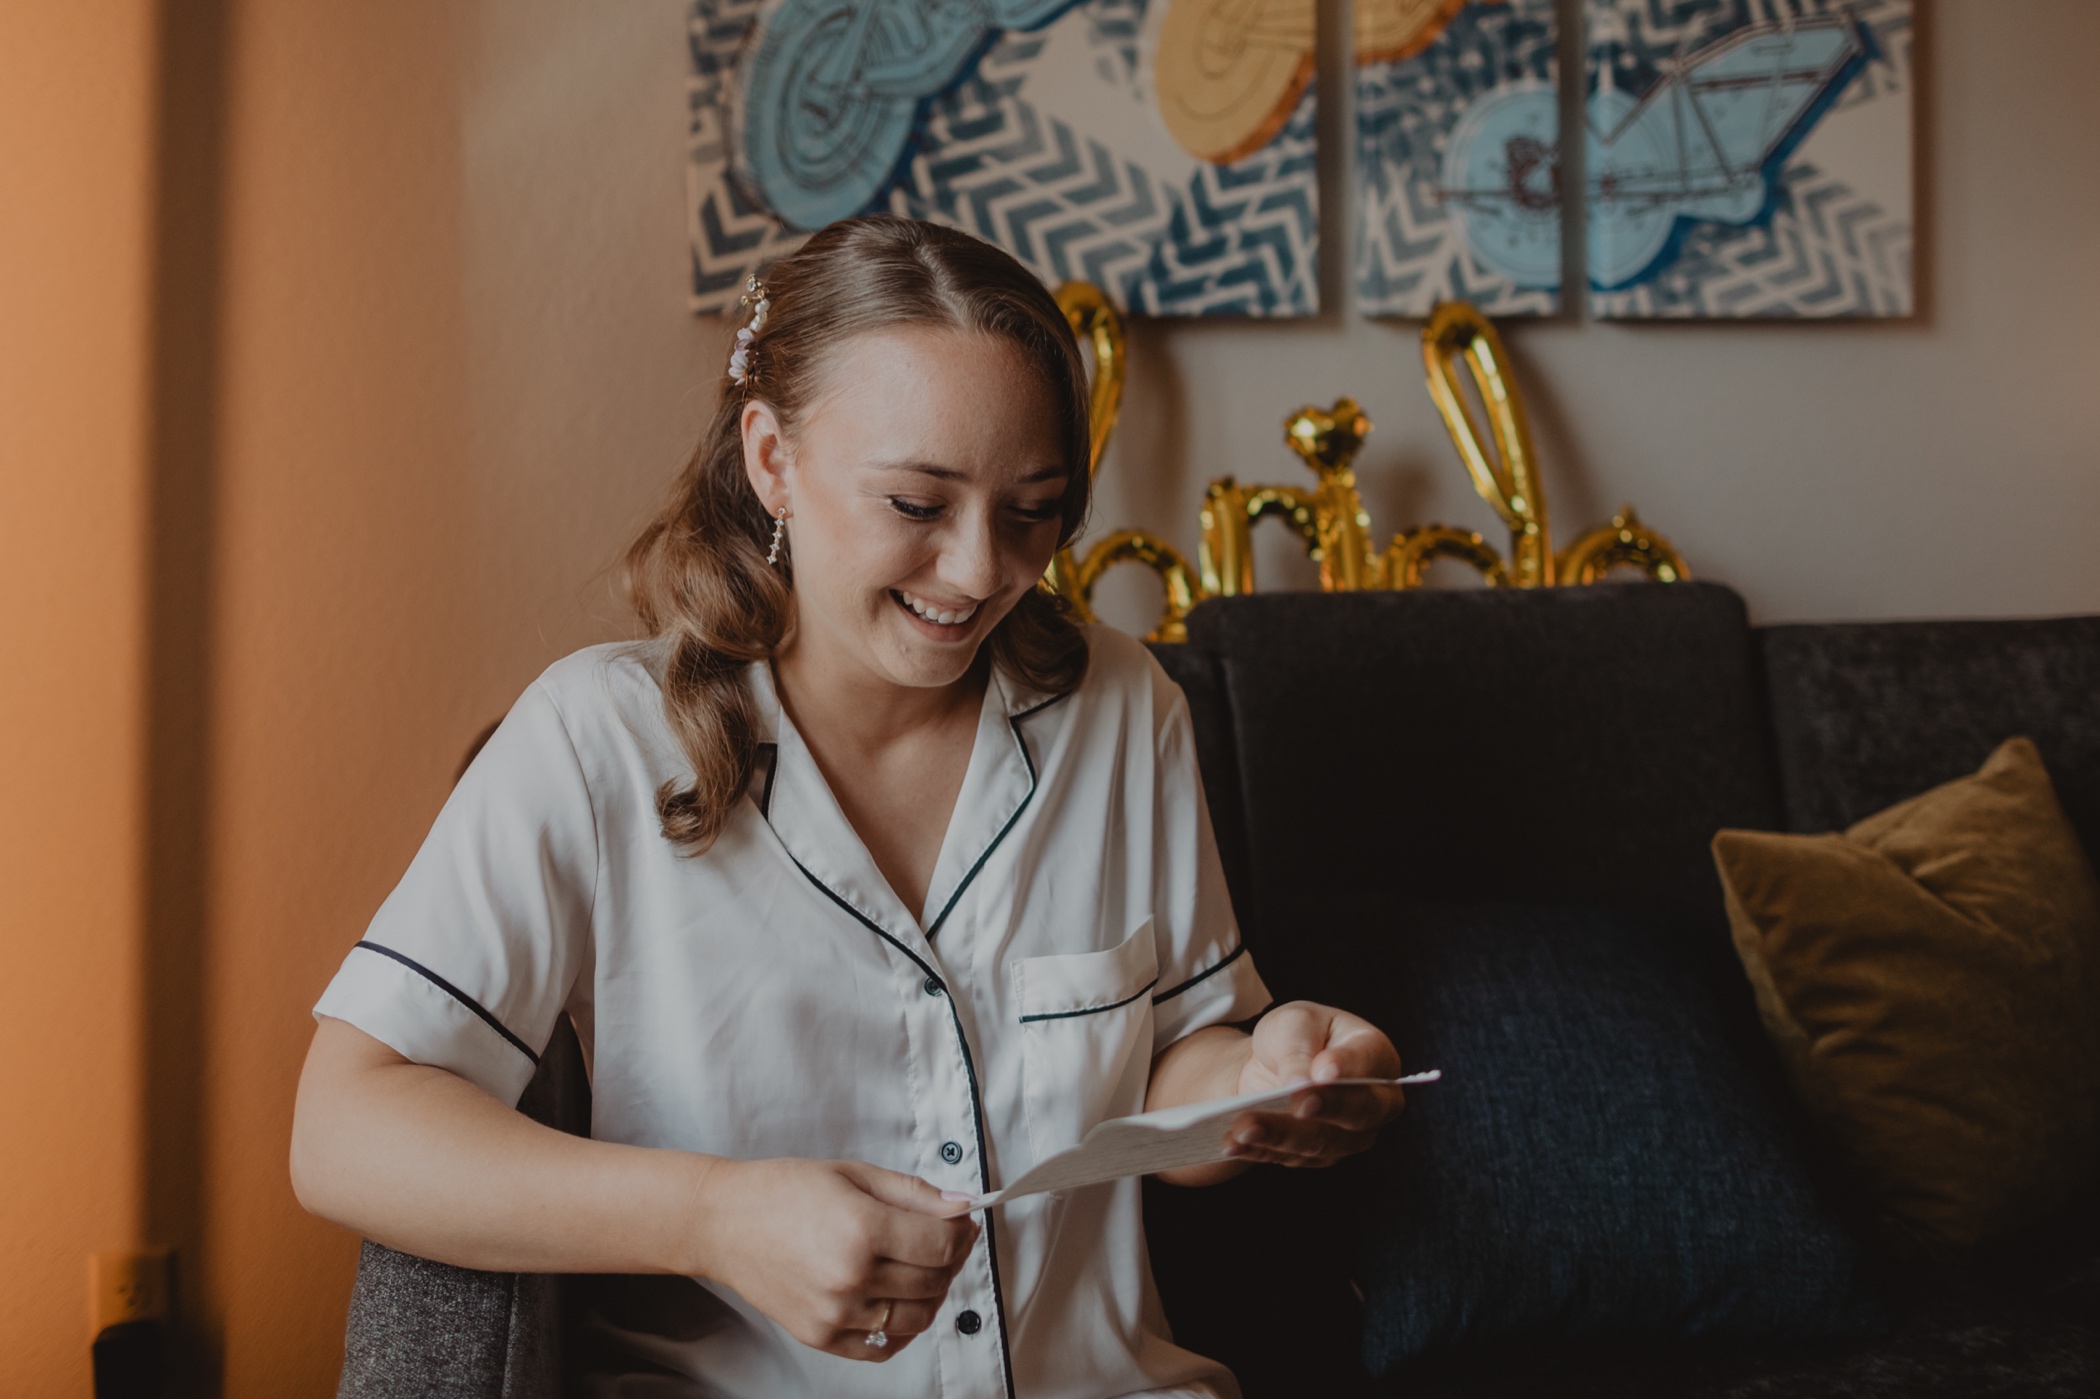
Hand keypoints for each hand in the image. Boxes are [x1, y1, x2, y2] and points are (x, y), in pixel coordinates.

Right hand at [686, 1157, 978, 1360]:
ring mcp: (835, 1313)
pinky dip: (902, 1328)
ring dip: (933, 1294)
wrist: (725, 1223)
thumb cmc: (784, 1191)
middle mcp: (851, 1277)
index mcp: (861, 1228)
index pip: (942, 1244)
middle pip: (934, 1280)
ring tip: (920, 1269)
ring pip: (917, 1318)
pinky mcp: (821, 1336)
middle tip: (944, 1240)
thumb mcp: (854, 1173)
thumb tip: (962, 1207)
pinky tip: (898, 1301)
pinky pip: (883, 1347)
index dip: (963, 1232)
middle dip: (951, 1258)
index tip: (963, 1222)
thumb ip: (914, 1192)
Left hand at [1224, 1001, 1405, 1167]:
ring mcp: (1350, 1136)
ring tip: (1243, 1127)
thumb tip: (1300, 1082)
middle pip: (1356, 1112)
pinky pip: (1289, 1157)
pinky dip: (1258, 1149)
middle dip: (1322, 1108)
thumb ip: (1300, 1048)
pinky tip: (1232, 1143)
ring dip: (1279, 1135)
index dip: (1348, 1067)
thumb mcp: (1294, 1023)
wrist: (1275, 1064)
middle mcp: (1374, 1103)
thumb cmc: (1296, 1035)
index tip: (1323, 1071)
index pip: (1368, 1061)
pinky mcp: (1318, 1156)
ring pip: (1320, 1142)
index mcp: (1375, 1054)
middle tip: (1296, 1104)